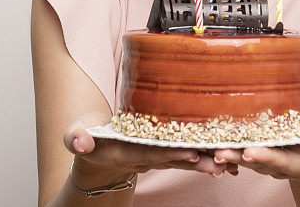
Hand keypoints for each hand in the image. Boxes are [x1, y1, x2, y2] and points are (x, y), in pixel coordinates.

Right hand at [65, 111, 236, 183]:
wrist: (96, 151)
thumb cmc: (86, 136)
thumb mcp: (74, 135)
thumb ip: (76, 137)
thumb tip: (79, 141)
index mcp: (124, 152)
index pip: (149, 153)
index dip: (168, 153)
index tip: (188, 152)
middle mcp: (143, 158)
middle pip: (172, 160)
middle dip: (194, 162)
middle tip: (216, 163)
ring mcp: (155, 157)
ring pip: (182, 160)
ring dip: (204, 163)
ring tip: (225, 165)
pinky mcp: (163, 153)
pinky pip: (185, 156)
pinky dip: (204, 158)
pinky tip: (225, 160)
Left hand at [212, 121, 299, 180]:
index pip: (282, 163)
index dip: (267, 158)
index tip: (251, 152)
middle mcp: (281, 164)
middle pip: (257, 162)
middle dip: (238, 157)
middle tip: (220, 151)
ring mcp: (270, 156)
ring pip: (246, 155)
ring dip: (229, 151)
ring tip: (211, 144)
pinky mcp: (263, 145)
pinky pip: (244, 145)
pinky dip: (229, 142)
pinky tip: (212, 134)